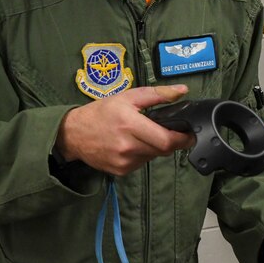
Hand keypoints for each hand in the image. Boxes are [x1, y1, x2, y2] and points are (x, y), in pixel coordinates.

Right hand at [55, 85, 195, 175]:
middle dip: (169, 141)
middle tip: (165, 131)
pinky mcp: (120, 171)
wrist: (73, 134)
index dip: (183, 139)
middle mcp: (127, 146)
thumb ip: (157, 94)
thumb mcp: (127, 97)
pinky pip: (141, 163)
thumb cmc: (101, 112)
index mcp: (130, 124)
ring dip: (154, 147)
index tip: (190, 134)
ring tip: (140, 135)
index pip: (166, 140)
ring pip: (153, 157)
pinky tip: (130, 145)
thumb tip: (182, 91)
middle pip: (163, 150)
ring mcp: (124, 161)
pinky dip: (141, 154)